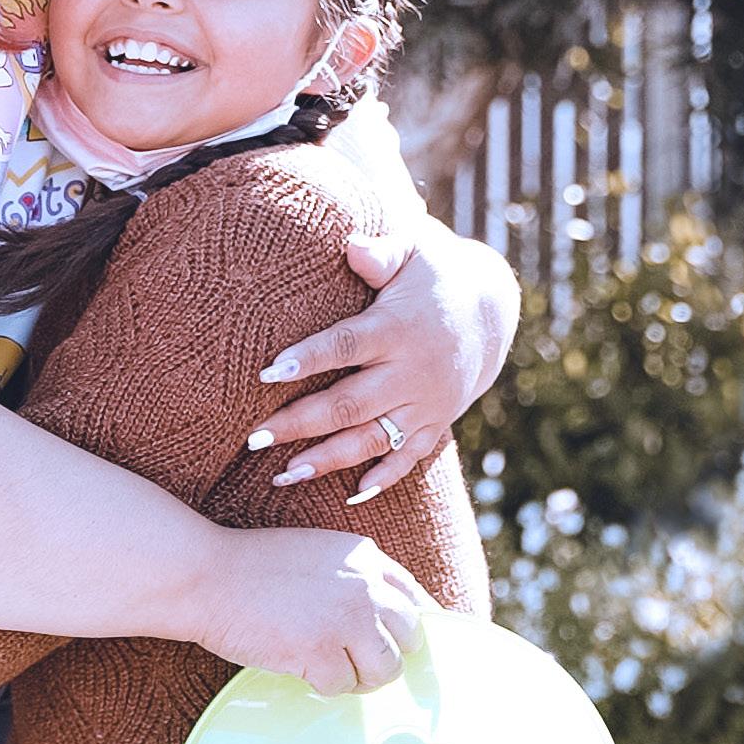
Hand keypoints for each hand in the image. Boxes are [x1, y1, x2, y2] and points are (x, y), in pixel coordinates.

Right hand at [185, 526, 433, 694]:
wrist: (207, 577)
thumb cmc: (255, 567)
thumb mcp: (319, 554)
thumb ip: (356, 579)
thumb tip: (387, 620)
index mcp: (366, 557)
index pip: (415, 599)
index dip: (406, 627)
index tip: (396, 643)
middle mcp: (365, 586)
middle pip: (410, 637)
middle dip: (386, 653)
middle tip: (358, 660)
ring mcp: (345, 621)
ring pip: (385, 669)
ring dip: (360, 676)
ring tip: (332, 668)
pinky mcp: (320, 653)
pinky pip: (342, 686)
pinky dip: (324, 685)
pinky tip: (303, 668)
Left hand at [245, 220, 519, 503]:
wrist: (490, 311)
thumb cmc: (432, 274)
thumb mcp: (414, 251)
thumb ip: (382, 252)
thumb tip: (351, 246)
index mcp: (398, 327)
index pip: (347, 345)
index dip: (308, 359)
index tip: (267, 373)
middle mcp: (412, 371)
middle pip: (350, 403)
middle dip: (301, 422)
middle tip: (253, 437)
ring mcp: (425, 403)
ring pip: (372, 439)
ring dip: (327, 460)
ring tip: (282, 475)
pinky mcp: (434, 424)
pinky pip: (408, 458)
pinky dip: (382, 480)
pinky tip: (349, 497)